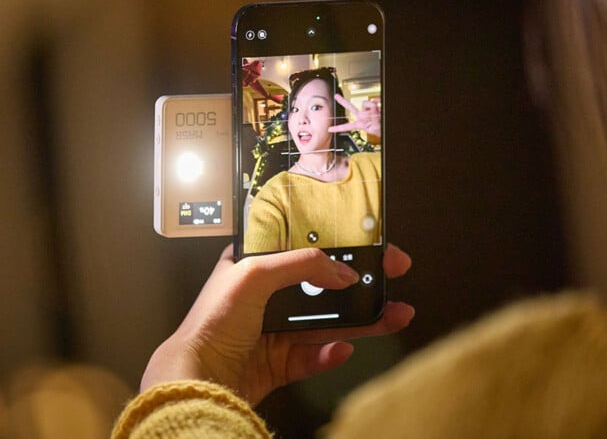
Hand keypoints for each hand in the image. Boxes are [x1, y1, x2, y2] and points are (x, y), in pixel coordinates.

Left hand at [141, 244, 412, 405]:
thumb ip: (303, 265)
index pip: (306, 246)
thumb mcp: (254, 274)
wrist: (197, 379)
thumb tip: (342, 272)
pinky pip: (316, 355)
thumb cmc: (211, 322)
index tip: (371, 244)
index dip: (340, 244)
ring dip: (362, 319)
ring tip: (393, 315)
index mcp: (255, 265)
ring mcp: (276, 330)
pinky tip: (343, 349)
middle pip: (325, 285)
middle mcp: (267, 296)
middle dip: (361, 283)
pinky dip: (331, 353)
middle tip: (392, 276)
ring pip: (329, 321)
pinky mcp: (281, 362)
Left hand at [328, 94, 381, 138]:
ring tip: (377, 114)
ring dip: (372, 108)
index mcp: (360, 124)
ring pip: (364, 104)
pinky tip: (379, 105)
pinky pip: (372, 101)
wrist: (385, 124)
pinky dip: (377, 103)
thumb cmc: (380, 128)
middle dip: (343, 102)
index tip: (330, 129)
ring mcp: (367, 111)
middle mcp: (362, 117)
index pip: (347, 126)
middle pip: (351, 107)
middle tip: (336, 96)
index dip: (338, 128)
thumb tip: (365, 110)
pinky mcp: (373, 107)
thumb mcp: (373, 128)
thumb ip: (367, 118)